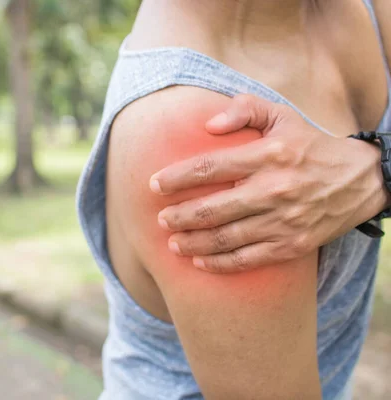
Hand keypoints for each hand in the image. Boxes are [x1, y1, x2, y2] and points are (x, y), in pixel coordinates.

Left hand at [150, 94, 389, 272]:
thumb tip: (208, 124)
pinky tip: (200, 262)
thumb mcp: (282, 116)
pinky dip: (220, 263)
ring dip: (194, 243)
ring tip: (173, 243)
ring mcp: (283, 221)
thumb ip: (244, 109)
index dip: (177, 177)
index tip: (154, 185)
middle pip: (213, 208)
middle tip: (161, 219)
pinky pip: (248, 259)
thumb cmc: (311, 145)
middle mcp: (274, 190)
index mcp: (268, 155)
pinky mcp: (292, 245)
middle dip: (180, 216)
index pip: (210, 167)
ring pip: (226, 238)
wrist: (361, 181)